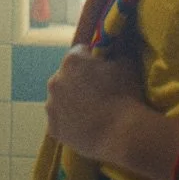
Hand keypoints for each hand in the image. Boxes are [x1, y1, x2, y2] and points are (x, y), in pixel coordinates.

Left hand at [45, 44, 151, 163]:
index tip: (104, 70)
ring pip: (61, 99)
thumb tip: (117, 44)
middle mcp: (55, 80)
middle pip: (67, 76)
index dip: (93, 60)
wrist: (121, 134)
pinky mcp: (52, 128)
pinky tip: (87, 127)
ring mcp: (51, 105)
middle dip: (80, 81)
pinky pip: (60, 121)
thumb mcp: (126, 64)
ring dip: (72, 102)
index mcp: (72, 60)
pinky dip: (70, 123)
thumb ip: (117, 51)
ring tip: (93, 113)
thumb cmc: (125, 96)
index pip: (80, 53)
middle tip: (100, 94)